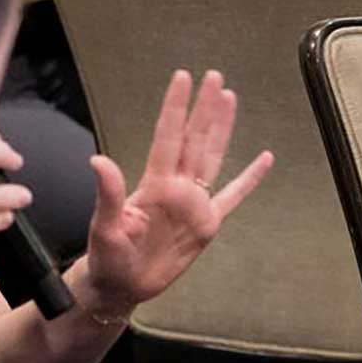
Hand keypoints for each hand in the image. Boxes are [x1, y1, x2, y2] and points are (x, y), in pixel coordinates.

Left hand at [77, 70, 271, 315]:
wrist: (122, 286)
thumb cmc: (107, 258)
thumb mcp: (104, 228)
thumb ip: (109, 194)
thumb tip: (98, 160)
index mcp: (154, 184)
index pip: (168, 137)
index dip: (176, 108)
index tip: (183, 78)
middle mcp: (177, 187)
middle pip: (195, 139)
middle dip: (203, 108)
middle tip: (213, 76)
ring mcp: (194, 203)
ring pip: (212, 156)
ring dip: (221, 129)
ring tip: (229, 98)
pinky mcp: (207, 224)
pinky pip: (233, 196)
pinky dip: (250, 179)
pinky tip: (264, 160)